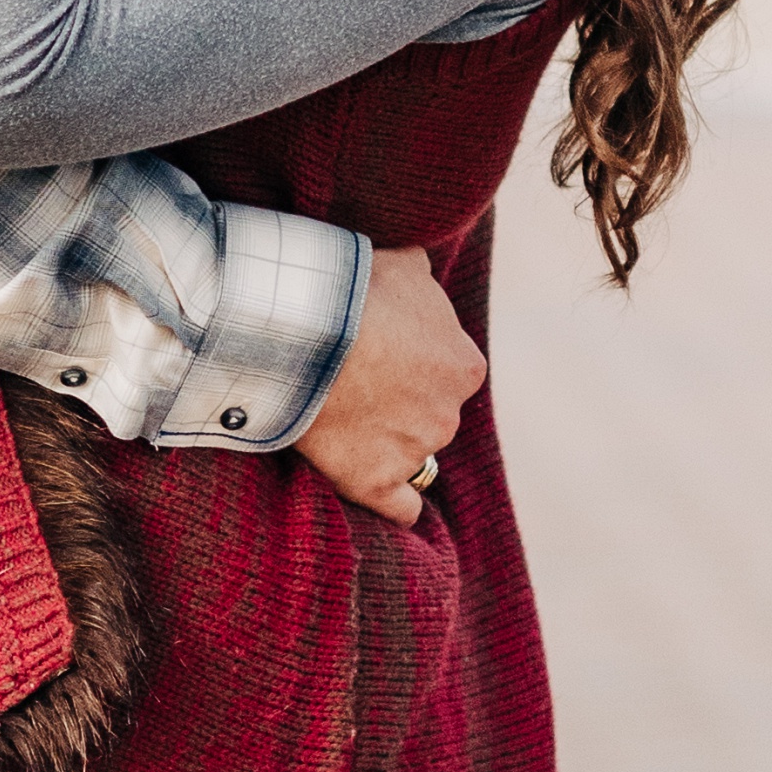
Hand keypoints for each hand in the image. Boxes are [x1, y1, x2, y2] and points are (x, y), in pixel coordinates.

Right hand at [295, 244, 483, 530]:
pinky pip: (400, 508)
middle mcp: (449, 415)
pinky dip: (395, 503)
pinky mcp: (374, 482)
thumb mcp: (404, 264)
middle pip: (429, 413)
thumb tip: (422, 280)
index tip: (380, 350)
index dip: (413, 360)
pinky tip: (382, 490)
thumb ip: (423, 285)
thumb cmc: (356, 289)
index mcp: (465, 367)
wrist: (307, 326)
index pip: (447, 372)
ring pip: (409, 451)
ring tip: (340, 415)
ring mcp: (412, 451)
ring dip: (383, 438)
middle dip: (399, 399)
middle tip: (353, 377)